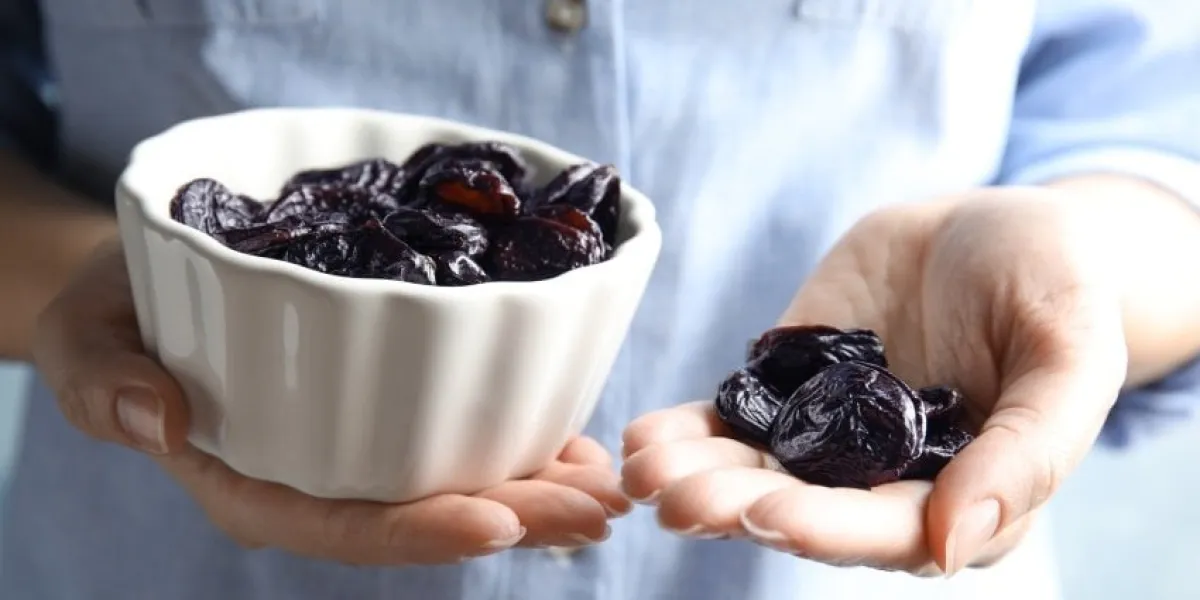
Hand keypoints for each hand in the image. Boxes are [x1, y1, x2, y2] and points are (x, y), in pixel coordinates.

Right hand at [34, 240, 629, 564]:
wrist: (145, 284)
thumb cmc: (113, 317)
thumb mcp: (84, 340)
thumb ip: (105, 383)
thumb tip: (158, 416)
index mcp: (254, 484)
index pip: (343, 526)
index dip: (421, 531)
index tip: (500, 519)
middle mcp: (319, 476)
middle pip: (423, 512)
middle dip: (516, 515)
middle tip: (597, 507)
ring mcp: (356, 443)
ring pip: (454, 478)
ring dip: (537, 482)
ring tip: (605, 479)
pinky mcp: (386, 402)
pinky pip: (456, 430)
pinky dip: (518, 434)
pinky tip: (573, 435)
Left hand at [621, 188, 1127, 575]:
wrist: (998, 226)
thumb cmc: (1057, 288)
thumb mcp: (1070, 356)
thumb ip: (1029, 451)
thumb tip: (956, 544)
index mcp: (964, 495)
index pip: (889, 531)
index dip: (828, 528)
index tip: (767, 514)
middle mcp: (887, 480)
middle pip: (805, 509)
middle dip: (737, 506)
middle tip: (676, 499)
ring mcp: (832, 434)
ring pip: (757, 471)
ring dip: (697, 477)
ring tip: (642, 469)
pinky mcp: (792, 386)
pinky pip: (735, 418)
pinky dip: (690, 430)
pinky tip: (646, 436)